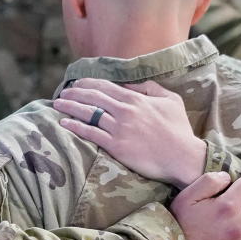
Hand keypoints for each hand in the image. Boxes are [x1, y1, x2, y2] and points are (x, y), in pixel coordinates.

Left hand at [54, 79, 206, 189]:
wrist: (183, 157)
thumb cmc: (179, 129)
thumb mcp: (170, 100)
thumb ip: (149, 88)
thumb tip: (129, 84)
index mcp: (136, 99)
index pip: (105, 86)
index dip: (88, 83)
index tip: (77, 83)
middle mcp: (125, 111)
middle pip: (93, 97)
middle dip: (74, 93)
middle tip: (62, 93)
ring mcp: (119, 129)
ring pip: (88, 113)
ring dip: (70, 107)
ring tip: (57, 104)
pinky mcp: (116, 146)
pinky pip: (90, 134)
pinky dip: (75, 127)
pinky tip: (63, 123)